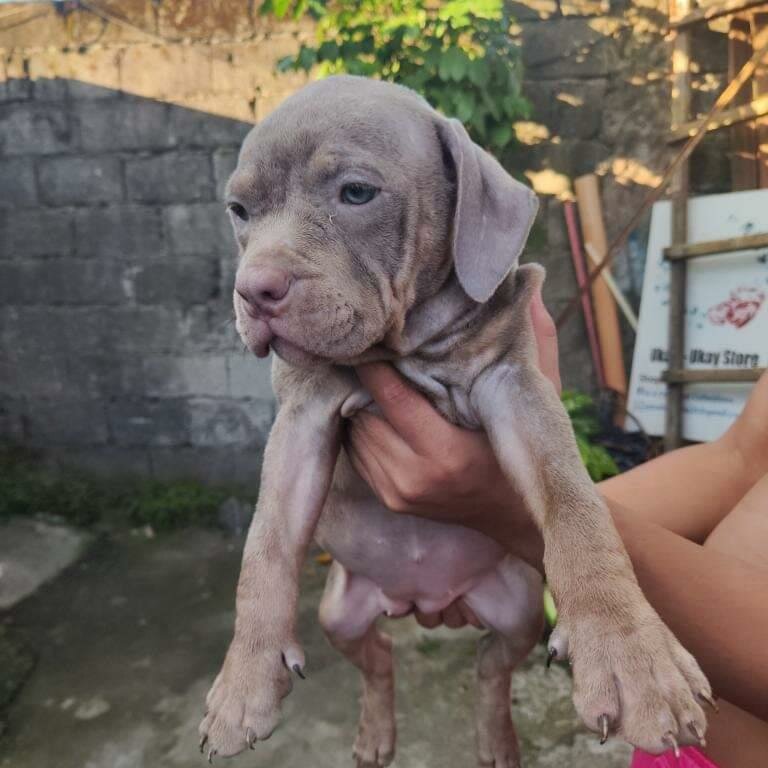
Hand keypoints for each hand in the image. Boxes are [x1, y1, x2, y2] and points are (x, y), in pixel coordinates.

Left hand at [346, 286, 559, 564]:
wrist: (518, 519)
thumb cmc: (526, 450)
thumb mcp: (538, 398)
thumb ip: (535, 342)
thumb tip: (533, 283)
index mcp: (447, 453)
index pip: (391, 397)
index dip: (375, 361)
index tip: (370, 332)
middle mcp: (414, 477)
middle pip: (365, 413)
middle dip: (362, 378)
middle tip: (361, 344)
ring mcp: (398, 492)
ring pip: (355, 431)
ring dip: (357, 402)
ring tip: (363, 370)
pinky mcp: (390, 500)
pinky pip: (357, 452)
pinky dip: (361, 426)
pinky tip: (372, 404)